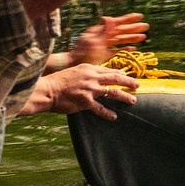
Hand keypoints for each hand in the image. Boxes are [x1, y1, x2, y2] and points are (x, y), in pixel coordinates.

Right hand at [22, 63, 139, 118]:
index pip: (109, 70)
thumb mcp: (75, 71)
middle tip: (137, 85)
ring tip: (132, 100)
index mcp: (89, 68)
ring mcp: (90, 89)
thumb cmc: (58, 81)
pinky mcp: (85, 102)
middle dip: (129, 81)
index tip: (127, 76)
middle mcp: (91, 77)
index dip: (120, 73)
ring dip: (124, 97)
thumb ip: (88, 73)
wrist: (46, 90)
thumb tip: (99, 76)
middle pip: (116, 78)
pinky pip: (100, 108)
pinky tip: (114, 117)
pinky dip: (108, 113)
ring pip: (113, 92)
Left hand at [67, 14, 146, 66]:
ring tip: (144, 37)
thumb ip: (102, 30)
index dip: (128, 19)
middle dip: (134, 28)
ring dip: (132, 38)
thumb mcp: (92, 40)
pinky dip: (125, 49)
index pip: (117, 23)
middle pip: (121, 31)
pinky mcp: (104, 54)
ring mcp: (104, 45)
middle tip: (146, 26)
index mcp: (100, 31)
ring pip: (121, 40)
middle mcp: (103, 37)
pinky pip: (117, 50)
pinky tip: (133, 48)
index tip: (139, 16)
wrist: (73, 64)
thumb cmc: (82, 53)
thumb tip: (109, 18)